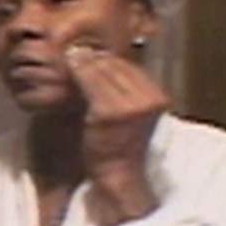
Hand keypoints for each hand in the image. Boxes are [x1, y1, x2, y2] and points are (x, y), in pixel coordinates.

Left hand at [66, 45, 167, 225]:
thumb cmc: (119, 143)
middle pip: (116, 66)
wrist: (118, 173)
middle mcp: (148, 99)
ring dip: (83, 63)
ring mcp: (129, 106)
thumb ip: (123, 90)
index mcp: (157, 97)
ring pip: (101, 72)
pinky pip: (89, 85)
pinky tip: (67, 73)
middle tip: (73, 52)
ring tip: (69, 59)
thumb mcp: (129, 112)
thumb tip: (101, 60)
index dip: (107, 58)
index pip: (130, 67)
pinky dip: (77, 76)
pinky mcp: (108, 113)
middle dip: (93, 57)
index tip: (88, 52)